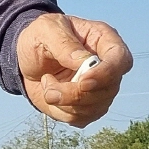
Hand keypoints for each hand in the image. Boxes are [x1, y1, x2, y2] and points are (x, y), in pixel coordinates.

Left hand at [17, 13, 132, 127]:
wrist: (26, 57)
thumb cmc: (39, 36)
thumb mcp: (45, 30)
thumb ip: (64, 43)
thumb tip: (84, 62)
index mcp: (104, 41)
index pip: (121, 60)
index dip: (107, 74)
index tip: (83, 82)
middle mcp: (108, 67)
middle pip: (109, 90)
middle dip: (76, 93)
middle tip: (47, 81)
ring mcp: (100, 89)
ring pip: (95, 108)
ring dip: (64, 102)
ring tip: (46, 82)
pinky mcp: (86, 106)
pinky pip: (81, 118)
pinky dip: (60, 110)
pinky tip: (50, 93)